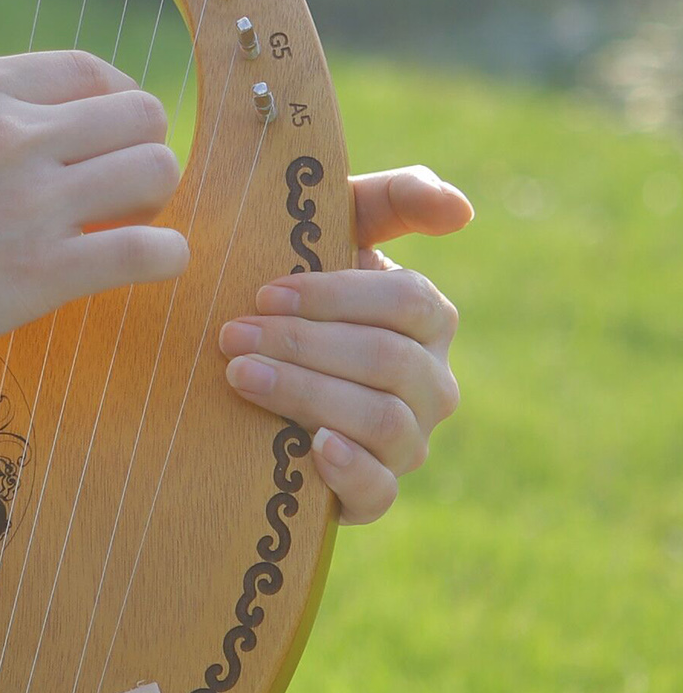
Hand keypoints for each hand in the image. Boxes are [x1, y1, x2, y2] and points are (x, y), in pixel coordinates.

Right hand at [0, 51, 187, 371]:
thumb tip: (15, 120)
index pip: (88, 71)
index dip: (114, 104)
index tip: (107, 136)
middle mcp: (11, 133)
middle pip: (140, 114)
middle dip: (138, 149)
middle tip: (116, 188)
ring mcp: (32, 202)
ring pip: (156, 170)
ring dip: (153, 200)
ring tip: (128, 225)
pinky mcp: (42, 274)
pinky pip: (151, 252)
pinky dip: (166, 257)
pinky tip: (152, 264)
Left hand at [217, 166, 472, 523]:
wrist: (238, 374)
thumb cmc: (287, 292)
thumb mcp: (331, 232)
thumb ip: (393, 198)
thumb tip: (460, 210)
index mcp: (425, 318)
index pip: (406, 302)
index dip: (334, 297)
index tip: (263, 293)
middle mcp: (430, 382)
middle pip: (387, 362)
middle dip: (303, 345)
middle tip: (231, 335)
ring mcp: (407, 442)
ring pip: (383, 420)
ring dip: (306, 394)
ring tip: (241, 375)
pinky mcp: (373, 494)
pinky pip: (380, 492)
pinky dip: (348, 469)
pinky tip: (310, 446)